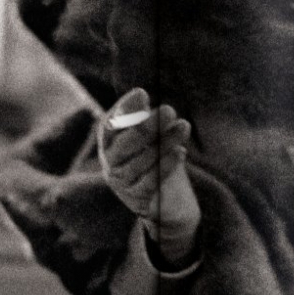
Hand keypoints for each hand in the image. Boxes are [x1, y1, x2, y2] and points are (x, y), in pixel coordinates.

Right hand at [99, 88, 200, 267]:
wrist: (165, 200)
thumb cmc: (154, 156)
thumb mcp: (150, 135)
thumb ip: (144, 119)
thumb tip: (143, 99)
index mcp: (109, 140)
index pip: (111, 123)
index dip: (125, 109)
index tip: (141, 94)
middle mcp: (110, 160)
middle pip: (125, 143)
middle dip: (147, 126)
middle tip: (169, 110)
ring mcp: (121, 181)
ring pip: (141, 161)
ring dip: (165, 142)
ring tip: (184, 127)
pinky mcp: (136, 198)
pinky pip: (151, 181)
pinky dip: (167, 166)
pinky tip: (181, 152)